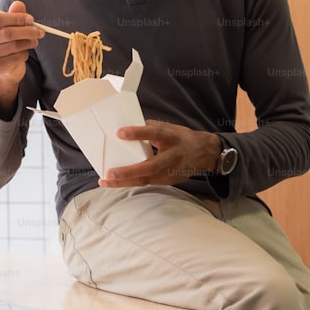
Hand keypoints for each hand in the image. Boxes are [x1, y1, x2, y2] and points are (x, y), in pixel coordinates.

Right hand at [0, 0, 43, 114]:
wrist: (4, 67)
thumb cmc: (6, 42)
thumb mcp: (9, 26)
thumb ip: (13, 15)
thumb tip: (18, 4)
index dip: (16, 18)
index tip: (31, 19)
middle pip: (7, 33)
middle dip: (27, 31)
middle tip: (40, 31)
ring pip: (14, 46)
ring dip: (29, 42)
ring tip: (35, 41)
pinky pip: (17, 57)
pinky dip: (25, 53)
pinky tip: (25, 51)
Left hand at [98, 120, 221, 187]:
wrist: (204, 154)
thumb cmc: (182, 138)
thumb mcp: (169, 128)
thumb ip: (150, 128)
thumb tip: (127, 127)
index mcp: (172, 138)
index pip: (154, 133)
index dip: (138, 133)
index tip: (120, 132)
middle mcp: (171, 157)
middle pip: (150, 166)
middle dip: (128, 171)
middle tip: (110, 173)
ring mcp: (170, 172)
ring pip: (145, 179)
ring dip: (124, 182)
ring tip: (105, 181)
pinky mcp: (166, 181)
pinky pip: (145, 181)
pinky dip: (129, 182)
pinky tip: (114, 182)